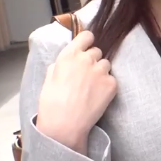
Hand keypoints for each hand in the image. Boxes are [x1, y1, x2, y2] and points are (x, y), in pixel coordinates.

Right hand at [36, 30, 117, 153]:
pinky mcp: (112, 84)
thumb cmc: (51, 104)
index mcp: (69, 55)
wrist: (64, 125)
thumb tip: (70, 60)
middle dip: (92, 61)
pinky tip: (97, 97)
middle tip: (86, 76)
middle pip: (97, 52)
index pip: (86, 36)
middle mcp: (86, 59)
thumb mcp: (49, 78)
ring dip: (100, 73)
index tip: (87, 46)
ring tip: (91, 88)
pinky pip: (112, 79)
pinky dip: (107, 86)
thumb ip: (61, 64)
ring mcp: (101, 71)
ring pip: (106, 65)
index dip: (87, 41)